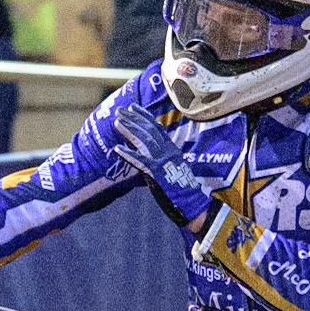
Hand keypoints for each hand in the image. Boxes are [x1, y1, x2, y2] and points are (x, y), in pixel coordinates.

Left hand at [112, 104, 212, 226]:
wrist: (193, 203)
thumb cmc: (182, 189)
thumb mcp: (174, 169)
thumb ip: (163, 159)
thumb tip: (149, 155)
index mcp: (172, 149)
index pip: (157, 127)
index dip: (144, 116)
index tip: (133, 107)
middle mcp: (168, 150)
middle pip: (148, 130)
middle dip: (133, 118)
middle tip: (119, 110)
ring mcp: (163, 160)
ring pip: (144, 140)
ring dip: (129, 130)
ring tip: (116, 122)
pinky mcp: (158, 172)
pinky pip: (140, 161)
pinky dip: (128, 154)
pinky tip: (117, 149)